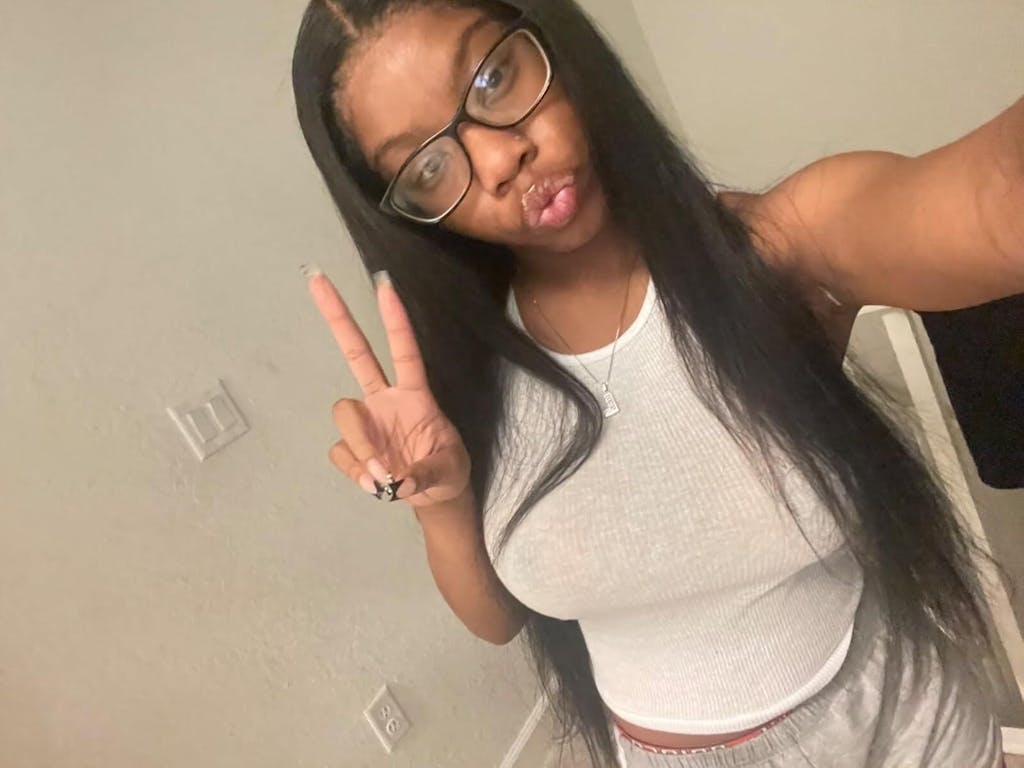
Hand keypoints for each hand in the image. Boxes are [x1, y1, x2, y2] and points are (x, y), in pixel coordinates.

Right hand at [307, 269, 470, 507]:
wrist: (435, 497)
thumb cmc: (447, 471)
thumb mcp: (449, 471)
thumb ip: (425, 474)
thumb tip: (399, 482)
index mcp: (414, 395)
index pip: (404, 352)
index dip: (395, 321)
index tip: (384, 284)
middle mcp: (384, 399)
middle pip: (356, 352)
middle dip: (337, 316)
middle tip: (317, 278)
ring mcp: (366, 421)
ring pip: (345, 413)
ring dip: (362, 447)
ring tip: (384, 477)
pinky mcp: (353, 447)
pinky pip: (341, 452)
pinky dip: (357, 472)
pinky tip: (377, 485)